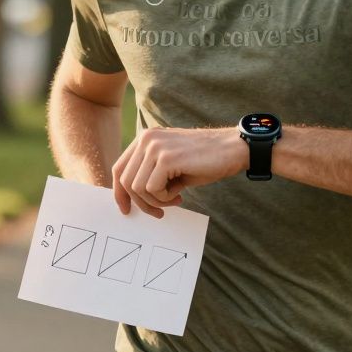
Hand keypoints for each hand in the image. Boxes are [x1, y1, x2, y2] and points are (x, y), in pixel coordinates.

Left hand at [112, 127, 246, 217]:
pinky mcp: (166, 158)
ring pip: (137, 187)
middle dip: (141, 203)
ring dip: (154, 201)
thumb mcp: (170, 166)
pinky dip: (164, 198)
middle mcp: (146, 139)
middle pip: (125, 181)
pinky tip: (179, 194)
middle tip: (159, 212)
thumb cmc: (203, 162)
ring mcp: (155, 146)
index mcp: (145, 139)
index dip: (120, 193)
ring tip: (173, 199)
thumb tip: (133, 198)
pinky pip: (152, 189)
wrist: (231, 150)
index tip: (126, 210)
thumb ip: (150, 174)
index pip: (119, 168)